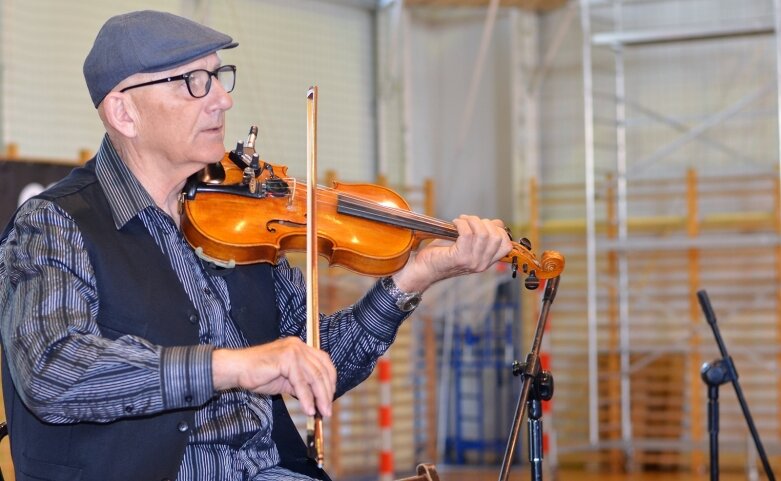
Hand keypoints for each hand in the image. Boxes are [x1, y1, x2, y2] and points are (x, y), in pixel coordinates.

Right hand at [212, 337, 336, 416]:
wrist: (237, 369)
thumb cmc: (258, 374)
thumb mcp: (286, 379)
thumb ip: (302, 383)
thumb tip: (318, 398)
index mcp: (300, 347)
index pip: (324, 362)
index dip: (330, 380)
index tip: (329, 398)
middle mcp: (298, 346)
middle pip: (322, 370)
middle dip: (327, 392)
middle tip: (327, 410)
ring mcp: (293, 350)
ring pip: (314, 376)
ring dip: (320, 397)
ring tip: (320, 413)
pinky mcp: (286, 359)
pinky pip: (301, 382)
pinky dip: (306, 398)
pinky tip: (308, 409)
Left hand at [393, 215, 512, 292]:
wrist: (422, 268)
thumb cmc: (442, 254)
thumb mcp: (467, 244)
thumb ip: (482, 235)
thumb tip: (497, 223)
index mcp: (486, 262)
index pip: (506, 245)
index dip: (498, 230)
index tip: (483, 224)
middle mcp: (481, 264)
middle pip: (496, 236)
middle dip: (483, 222)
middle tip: (469, 221)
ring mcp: (471, 262)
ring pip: (482, 233)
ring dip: (471, 221)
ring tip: (461, 221)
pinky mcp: (459, 257)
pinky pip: (467, 233)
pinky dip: (461, 223)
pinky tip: (454, 223)